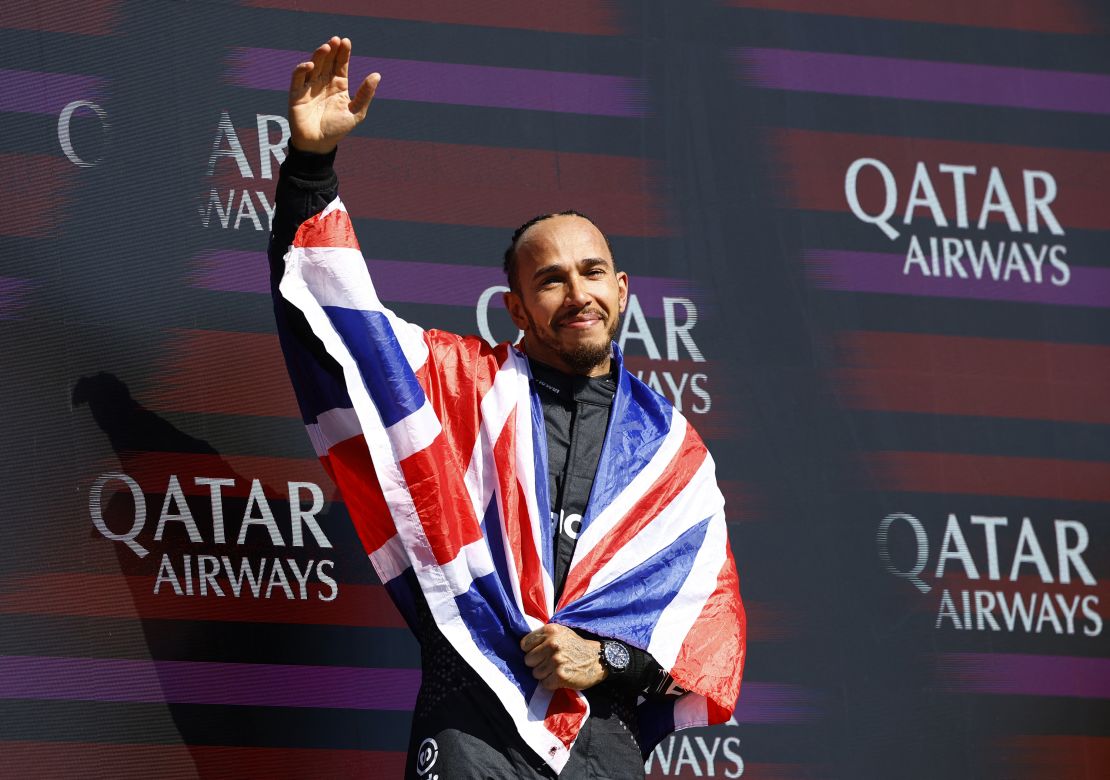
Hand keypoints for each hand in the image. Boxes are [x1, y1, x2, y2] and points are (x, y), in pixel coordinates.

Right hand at [288, 36, 379, 153]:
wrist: (319, 145)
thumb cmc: (337, 130)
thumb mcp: (355, 113)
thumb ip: (365, 94)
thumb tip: (377, 75)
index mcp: (338, 86)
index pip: (340, 65)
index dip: (343, 53)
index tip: (346, 41)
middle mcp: (323, 83)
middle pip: (327, 61)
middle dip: (331, 50)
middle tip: (336, 40)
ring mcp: (309, 87)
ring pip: (313, 65)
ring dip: (319, 55)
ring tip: (326, 47)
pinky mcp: (296, 94)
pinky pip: (298, 77)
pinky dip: (302, 69)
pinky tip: (311, 65)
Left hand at [521, 624, 606, 690]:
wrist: (598, 659)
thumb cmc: (577, 646)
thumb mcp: (561, 633)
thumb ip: (543, 637)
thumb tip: (522, 648)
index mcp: (550, 631)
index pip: (524, 644)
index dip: (531, 651)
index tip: (540, 653)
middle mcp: (552, 644)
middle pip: (528, 660)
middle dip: (537, 664)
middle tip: (550, 663)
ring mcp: (556, 660)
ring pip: (535, 673)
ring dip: (544, 675)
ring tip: (556, 670)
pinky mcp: (560, 675)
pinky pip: (544, 684)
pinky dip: (551, 683)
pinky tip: (560, 677)